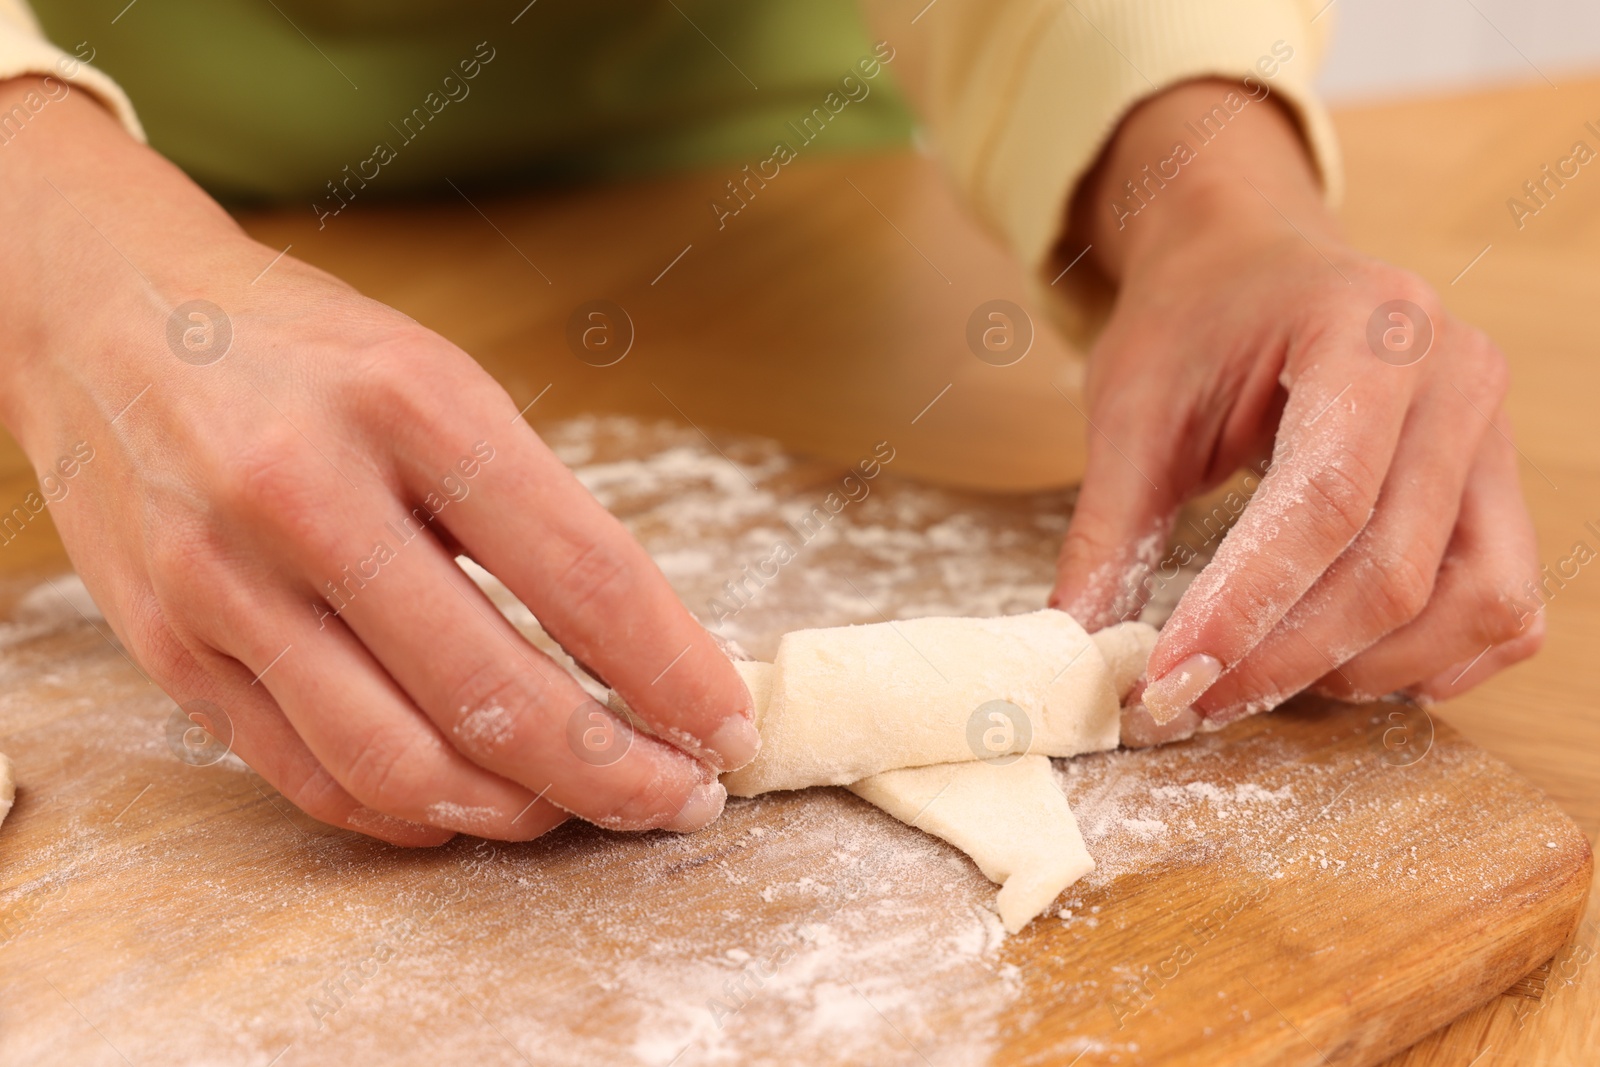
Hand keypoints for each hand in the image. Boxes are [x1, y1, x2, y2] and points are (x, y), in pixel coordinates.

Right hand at [0, 79, 757, 843]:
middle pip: (496, 690)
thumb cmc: (306, 351)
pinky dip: (408, 813)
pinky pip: (309, 776)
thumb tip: (640, 654)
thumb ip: (528, 510)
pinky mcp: (170, 649)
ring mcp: (224, 582)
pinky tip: (469, 804)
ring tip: (577, 811)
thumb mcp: (438, 378)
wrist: (107, 316)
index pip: (581, 572)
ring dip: (517, 811)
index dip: (672, 671)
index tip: (724, 726)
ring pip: (399, 760)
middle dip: (613, 772)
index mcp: (409, 403)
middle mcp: (308, 495)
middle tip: (677, 800)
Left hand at [1050, 80, 1541, 727]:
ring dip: (1360, 670)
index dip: (1247, 606)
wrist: (1252, 261)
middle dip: (1284, 658)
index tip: (1171, 676)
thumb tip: (1076, 648)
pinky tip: (1340, 664)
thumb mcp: (1132, 408)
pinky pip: (1504, 610)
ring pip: (1472, 604)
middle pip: (1395, 568)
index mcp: (1366, 327)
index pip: (1325, 498)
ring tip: (1259, 677)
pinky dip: (1430, 660)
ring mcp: (1496, 433)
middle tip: (1189, 702)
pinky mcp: (1503, 485)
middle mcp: (1456, 376)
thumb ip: (1109, 530)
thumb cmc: (1196, 322)